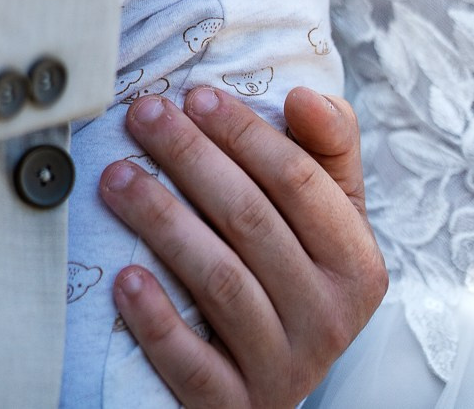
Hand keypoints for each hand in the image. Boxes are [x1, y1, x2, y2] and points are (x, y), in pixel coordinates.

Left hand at [100, 88, 386, 407]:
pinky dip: (158, 320)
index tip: (195, 95)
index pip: (299, 181)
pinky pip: (192, 363)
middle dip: (190, 158)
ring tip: (117, 178)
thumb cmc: (296, 269)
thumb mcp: (330, 212)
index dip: (244, 132)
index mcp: (356, 263)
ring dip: (162, 221)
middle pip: (250, 220)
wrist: (274, 379)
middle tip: (143, 116)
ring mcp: (284, 369)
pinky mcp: (234, 407)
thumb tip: (302, 96)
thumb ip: (329, 144)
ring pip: (219, 282)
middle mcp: (329, 319)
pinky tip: (124, 278)